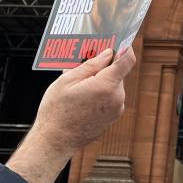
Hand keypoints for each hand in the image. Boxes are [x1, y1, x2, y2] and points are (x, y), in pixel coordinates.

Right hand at [7, 47, 136, 182]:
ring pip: (112, 85)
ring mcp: (116, 109)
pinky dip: (100, 93)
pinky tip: (82, 97)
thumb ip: (91, 65)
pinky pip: (110, 97)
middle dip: (103, 66)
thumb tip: (107, 53)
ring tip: (77, 85)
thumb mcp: (68, 81)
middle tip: (83, 64)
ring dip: (99, 80)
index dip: (125, 47)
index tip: (118, 41)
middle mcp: (117, 97)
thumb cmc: (57, 111)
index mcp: (106, 85)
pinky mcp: (112, 117)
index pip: (127, 60)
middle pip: (116, 72)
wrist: (56, 141)